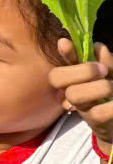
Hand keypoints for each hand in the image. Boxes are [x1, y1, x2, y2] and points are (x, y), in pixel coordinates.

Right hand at [50, 39, 112, 153]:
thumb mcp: (110, 74)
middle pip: (57, 78)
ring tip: (112, 88)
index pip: (62, 64)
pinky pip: (99, 112)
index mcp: (76, 77)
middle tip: (103, 71)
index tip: (64, 42)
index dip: (63, 54)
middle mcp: (72, 90)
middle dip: (80, 71)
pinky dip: (111, 106)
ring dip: (99, 87)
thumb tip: (98, 47)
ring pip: (74, 94)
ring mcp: (82, 107)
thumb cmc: (112, 94)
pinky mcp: (94, 121)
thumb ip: (106, 61)